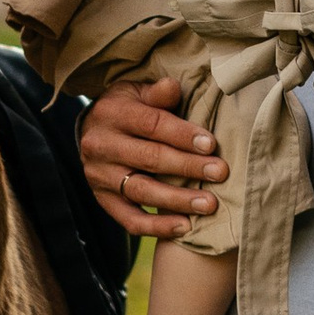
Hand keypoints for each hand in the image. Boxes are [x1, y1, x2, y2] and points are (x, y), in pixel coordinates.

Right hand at [80, 78, 226, 237]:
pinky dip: (157, 227)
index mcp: (112, 113)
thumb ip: (158, 93)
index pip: (151, 125)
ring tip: (208, 205)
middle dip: (188, 167)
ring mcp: (99, 176)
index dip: (182, 135)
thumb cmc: (128, 108)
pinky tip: (184, 227)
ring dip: (177, 200)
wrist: (93, 131)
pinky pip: (129, 219)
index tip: (211, 144)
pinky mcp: (102, 200)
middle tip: (220, 173)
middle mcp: (101, 145)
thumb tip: (172, 87)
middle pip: (149, 158)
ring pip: (141, 191)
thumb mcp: (138, 92)